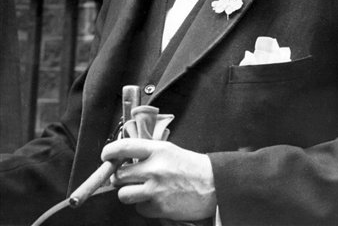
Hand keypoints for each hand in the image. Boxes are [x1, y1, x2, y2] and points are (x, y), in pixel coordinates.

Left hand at [101, 138, 216, 219]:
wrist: (213, 184)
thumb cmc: (190, 166)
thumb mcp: (169, 150)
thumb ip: (147, 152)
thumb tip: (123, 158)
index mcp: (157, 150)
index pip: (124, 147)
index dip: (110, 152)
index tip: (105, 156)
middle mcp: (154, 168)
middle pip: (119, 175)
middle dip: (120, 178)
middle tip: (128, 177)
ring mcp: (155, 189)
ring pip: (124, 194)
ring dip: (129, 193)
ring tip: (141, 190)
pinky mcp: (158, 208)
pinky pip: (138, 209)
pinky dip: (143, 206)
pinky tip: (155, 200)